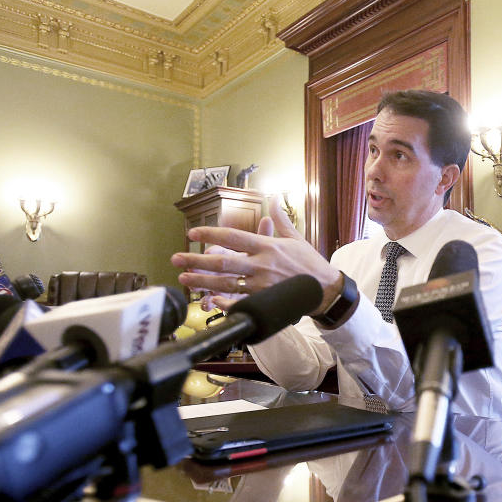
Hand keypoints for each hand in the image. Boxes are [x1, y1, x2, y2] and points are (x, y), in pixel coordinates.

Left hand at [170, 197, 341, 313]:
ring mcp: (261, 285)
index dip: (210, 234)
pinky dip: (223, 302)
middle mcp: (261, 265)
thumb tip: (274, 198)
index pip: (233, 237)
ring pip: (225, 283)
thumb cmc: (309, 263)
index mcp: (267, 246)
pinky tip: (208, 300)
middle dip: (196, 259)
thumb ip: (281, 219)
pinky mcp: (264, 302)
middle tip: (176, 258)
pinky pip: (239, 303)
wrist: (326, 290)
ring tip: (184, 277)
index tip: (192, 233)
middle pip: (223, 262)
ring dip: (202, 281)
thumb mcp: (296, 238)